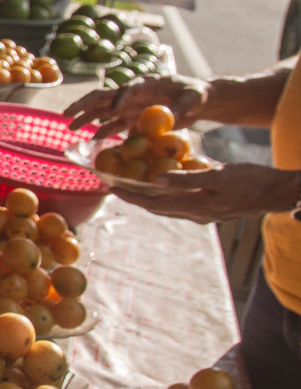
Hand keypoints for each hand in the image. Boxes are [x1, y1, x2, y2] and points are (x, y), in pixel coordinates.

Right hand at [63, 75, 209, 138]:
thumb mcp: (194, 98)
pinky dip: (103, 131)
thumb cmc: (198, 94)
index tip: (114, 110)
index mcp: (146, 83)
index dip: (120, 98)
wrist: (198, 101)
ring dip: (86, 118)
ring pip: (103, 111)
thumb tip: (172, 117)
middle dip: (84, 105)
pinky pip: (114, 125)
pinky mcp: (133, 117)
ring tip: (70, 127)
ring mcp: (131, 106)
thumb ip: (182, 105)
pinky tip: (92, 140)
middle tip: (66, 113)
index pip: (128, 87)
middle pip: (104, 97)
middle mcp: (133, 93)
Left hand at [114, 163, 300, 222]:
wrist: (277, 193)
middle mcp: (193, 213)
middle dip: (134, 195)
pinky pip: (180, 201)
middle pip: (155, 205)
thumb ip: (188, 178)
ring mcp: (202, 213)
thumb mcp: (219, 175)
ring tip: (132, 181)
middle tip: (115, 183)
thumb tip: (156, 179)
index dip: (129, 195)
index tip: (110, 186)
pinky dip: (167, 192)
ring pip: (166, 205)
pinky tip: (163, 180)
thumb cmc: (252, 181)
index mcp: (193, 207)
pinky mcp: (209, 207)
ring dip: (148, 195)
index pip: (151, 203)